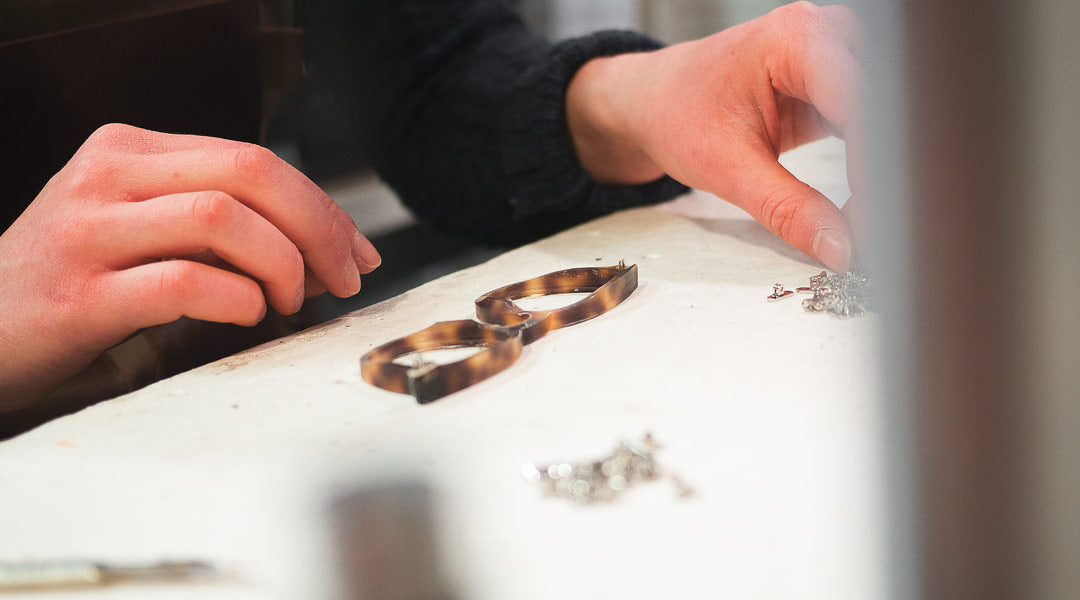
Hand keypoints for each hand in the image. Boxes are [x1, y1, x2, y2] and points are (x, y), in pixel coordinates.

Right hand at [0, 124, 380, 410]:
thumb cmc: (75, 279)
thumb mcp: (141, 227)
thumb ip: (219, 223)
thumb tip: (325, 247)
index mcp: (130, 150)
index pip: (253, 159)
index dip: (321, 205)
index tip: (357, 251)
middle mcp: (108, 176)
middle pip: (250, 172)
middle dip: (319, 227)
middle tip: (344, 278)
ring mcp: (89, 232)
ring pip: (223, 218)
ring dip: (282, 264)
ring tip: (289, 301)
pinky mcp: (79, 296)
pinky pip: (183, 283)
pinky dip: (236, 299)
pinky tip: (246, 315)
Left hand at [566, 1, 861, 270]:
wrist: (653, 102)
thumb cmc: (677, 115)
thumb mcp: (729, 170)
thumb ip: (788, 209)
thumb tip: (841, 246)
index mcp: (796, 39)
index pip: (862, 103)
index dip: (876, 165)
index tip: (875, 219)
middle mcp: (823, 35)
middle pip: (883, 105)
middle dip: (885, 170)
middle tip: (875, 229)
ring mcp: (832, 54)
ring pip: (884, 116)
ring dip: (880, 169)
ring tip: (865, 217)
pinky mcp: (834, 82)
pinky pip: (870, 124)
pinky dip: (868, 163)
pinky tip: (860, 198)